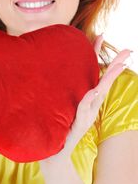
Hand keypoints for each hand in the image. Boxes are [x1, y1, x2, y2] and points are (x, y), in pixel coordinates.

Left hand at [40, 34, 131, 168]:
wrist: (55, 148)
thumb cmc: (59, 122)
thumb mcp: (64, 101)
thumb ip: (67, 88)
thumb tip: (63, 70)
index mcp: (86, 93)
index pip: (93, 69)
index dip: (96, 52)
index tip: (100, 35)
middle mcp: (90, 100)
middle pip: (104, 79)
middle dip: (115, 64)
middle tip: (128, 52)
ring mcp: (87, 111)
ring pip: (100, 92)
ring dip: (109, 79)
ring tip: (120, 65)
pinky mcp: (81, 121)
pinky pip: (85, 108)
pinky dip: (89, 99)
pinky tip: (94, 90)